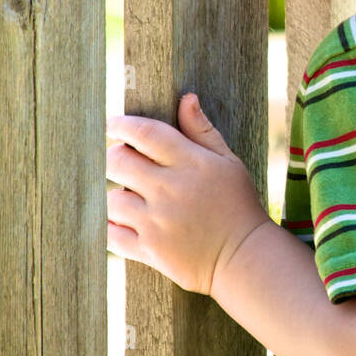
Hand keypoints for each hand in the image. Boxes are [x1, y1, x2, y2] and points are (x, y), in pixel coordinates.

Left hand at [106, 93, 270, 295]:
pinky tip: (126, 221)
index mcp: (191, 163)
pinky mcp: (149, 250)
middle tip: (123, 161)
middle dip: (115, 157)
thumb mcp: (228, 162)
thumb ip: (202, 131)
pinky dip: (112, 226)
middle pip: (118, 162)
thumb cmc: (238, 205)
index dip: (122, 124)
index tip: (115, 124)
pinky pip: (111, 234)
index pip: (145, 133)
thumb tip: (186, 98)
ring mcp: (157, 222)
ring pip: (111, 198)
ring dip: (117, 194)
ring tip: (132, 197)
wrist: (244, 258)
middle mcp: (170, 190)